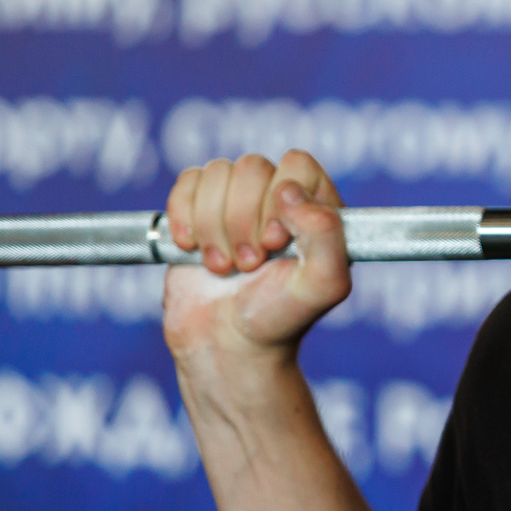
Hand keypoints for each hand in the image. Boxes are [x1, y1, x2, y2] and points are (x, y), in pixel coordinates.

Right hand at [161, 150, 350, 360]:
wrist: (226, 344)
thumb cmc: (279, 317)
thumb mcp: (322, 285)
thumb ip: (326, 234)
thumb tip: (289, 190)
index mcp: (317, 207)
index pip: (296, 165)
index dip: (279, 199)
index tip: (273, 242)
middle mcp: (279, 197)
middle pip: (252, 167)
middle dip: (242, 221)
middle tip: (248, 264)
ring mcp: (238, 201)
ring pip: (217, 173)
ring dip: (213, 226)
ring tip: (223, 266)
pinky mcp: (199, 209)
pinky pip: (187, 181)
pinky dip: (184, 217)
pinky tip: (192, 249)